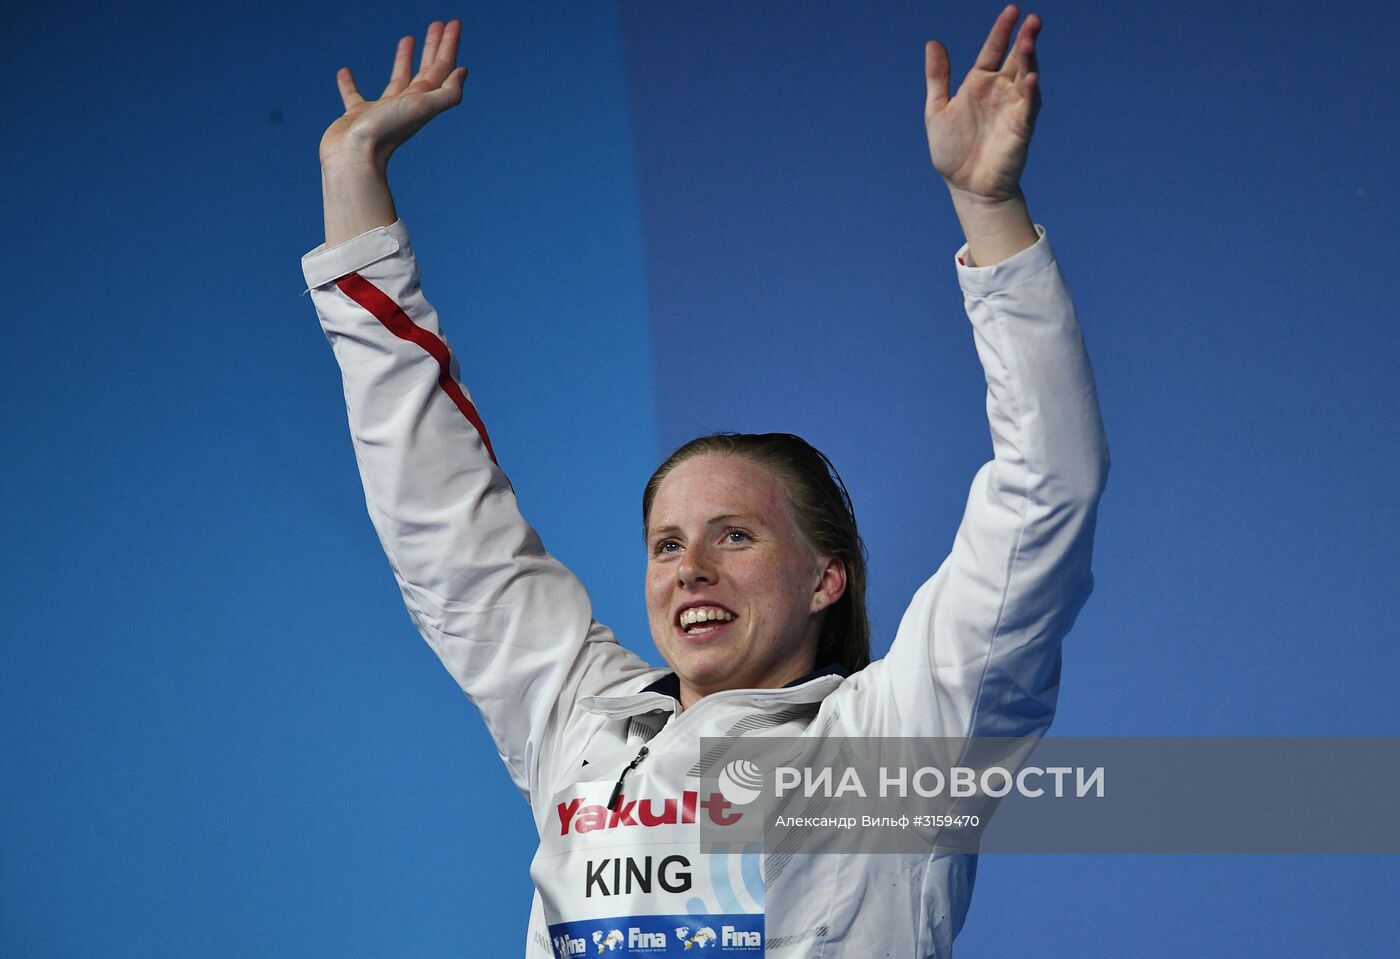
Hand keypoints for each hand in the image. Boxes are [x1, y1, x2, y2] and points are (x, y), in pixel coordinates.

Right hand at [319, 20, 467, 169]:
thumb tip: (463, 72)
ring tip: (407, 39)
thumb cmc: (386, 131)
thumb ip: (446, 93)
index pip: (441, 68)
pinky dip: (350, 83)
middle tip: (437, 24)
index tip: (453, 23)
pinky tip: (346, 70)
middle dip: (433, 47)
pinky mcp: (357, 115)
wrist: (354, 157)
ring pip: (397, 79)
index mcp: (422, 101)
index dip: (449, 45)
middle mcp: (406, 105)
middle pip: (425, 71)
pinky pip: (353, 95)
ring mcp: (382, 110)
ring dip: (404, 59)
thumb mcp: (422, 108)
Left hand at [924, 6, 1040, 203]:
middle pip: (1016, 59)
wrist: (966, 186)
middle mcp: (1000, 92)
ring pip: (1026, 77)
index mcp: (979, 84)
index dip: (1001, 31)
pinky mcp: (1021, 128)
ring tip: (1030, 40)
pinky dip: (1031, 91)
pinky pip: (1028, 106)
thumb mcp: (937, 110)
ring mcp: (1013, 108)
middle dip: (1025, 39)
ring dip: (1029, 59)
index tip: (1011, 11)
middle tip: (1033, 19)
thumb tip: (933, 43)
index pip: (993, 50)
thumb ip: (937, 78)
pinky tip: (1031, 77)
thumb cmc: (953, 151)